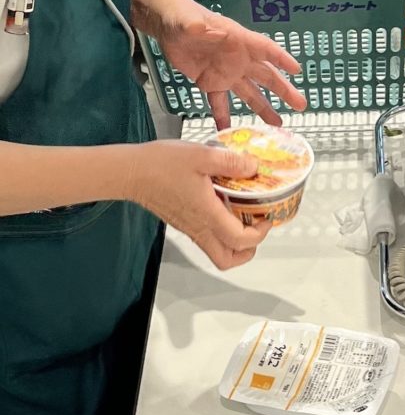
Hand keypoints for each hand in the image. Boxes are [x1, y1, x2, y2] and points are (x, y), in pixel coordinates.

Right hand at [125, 141, 271, 269]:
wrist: (129, 171)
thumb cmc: (159, 164)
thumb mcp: (201, 155)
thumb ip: (231, 162)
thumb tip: (253, 168)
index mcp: (208, 215)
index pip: (241, 240)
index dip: (260, 234)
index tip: (266, 217)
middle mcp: (199, 228)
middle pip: (228, 260)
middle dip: (249, 249)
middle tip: (256, 227)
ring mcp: (189, 228)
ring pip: (217, 252)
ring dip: (234, 244)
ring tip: (242, 220)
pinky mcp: (182, 223)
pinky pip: (206, 238)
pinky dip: (220, 232)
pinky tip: (223, 207)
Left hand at [156, 5, 306, 129]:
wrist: (166, 25)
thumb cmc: (179, 14)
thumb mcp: (186, 18)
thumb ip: (192, 23)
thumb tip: (197, 27)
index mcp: (237, 39)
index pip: (264, 48)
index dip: (281, 58)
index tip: (296, 70)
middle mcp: (237, 58)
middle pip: (266, 75)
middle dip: (283, 90)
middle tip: (300, 104)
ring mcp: (226, 73)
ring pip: (250, 93)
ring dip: (263, 109)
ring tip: (277, 124)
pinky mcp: (210, 83)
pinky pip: (220, 103)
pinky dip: (223, 117)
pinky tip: (228, 130)